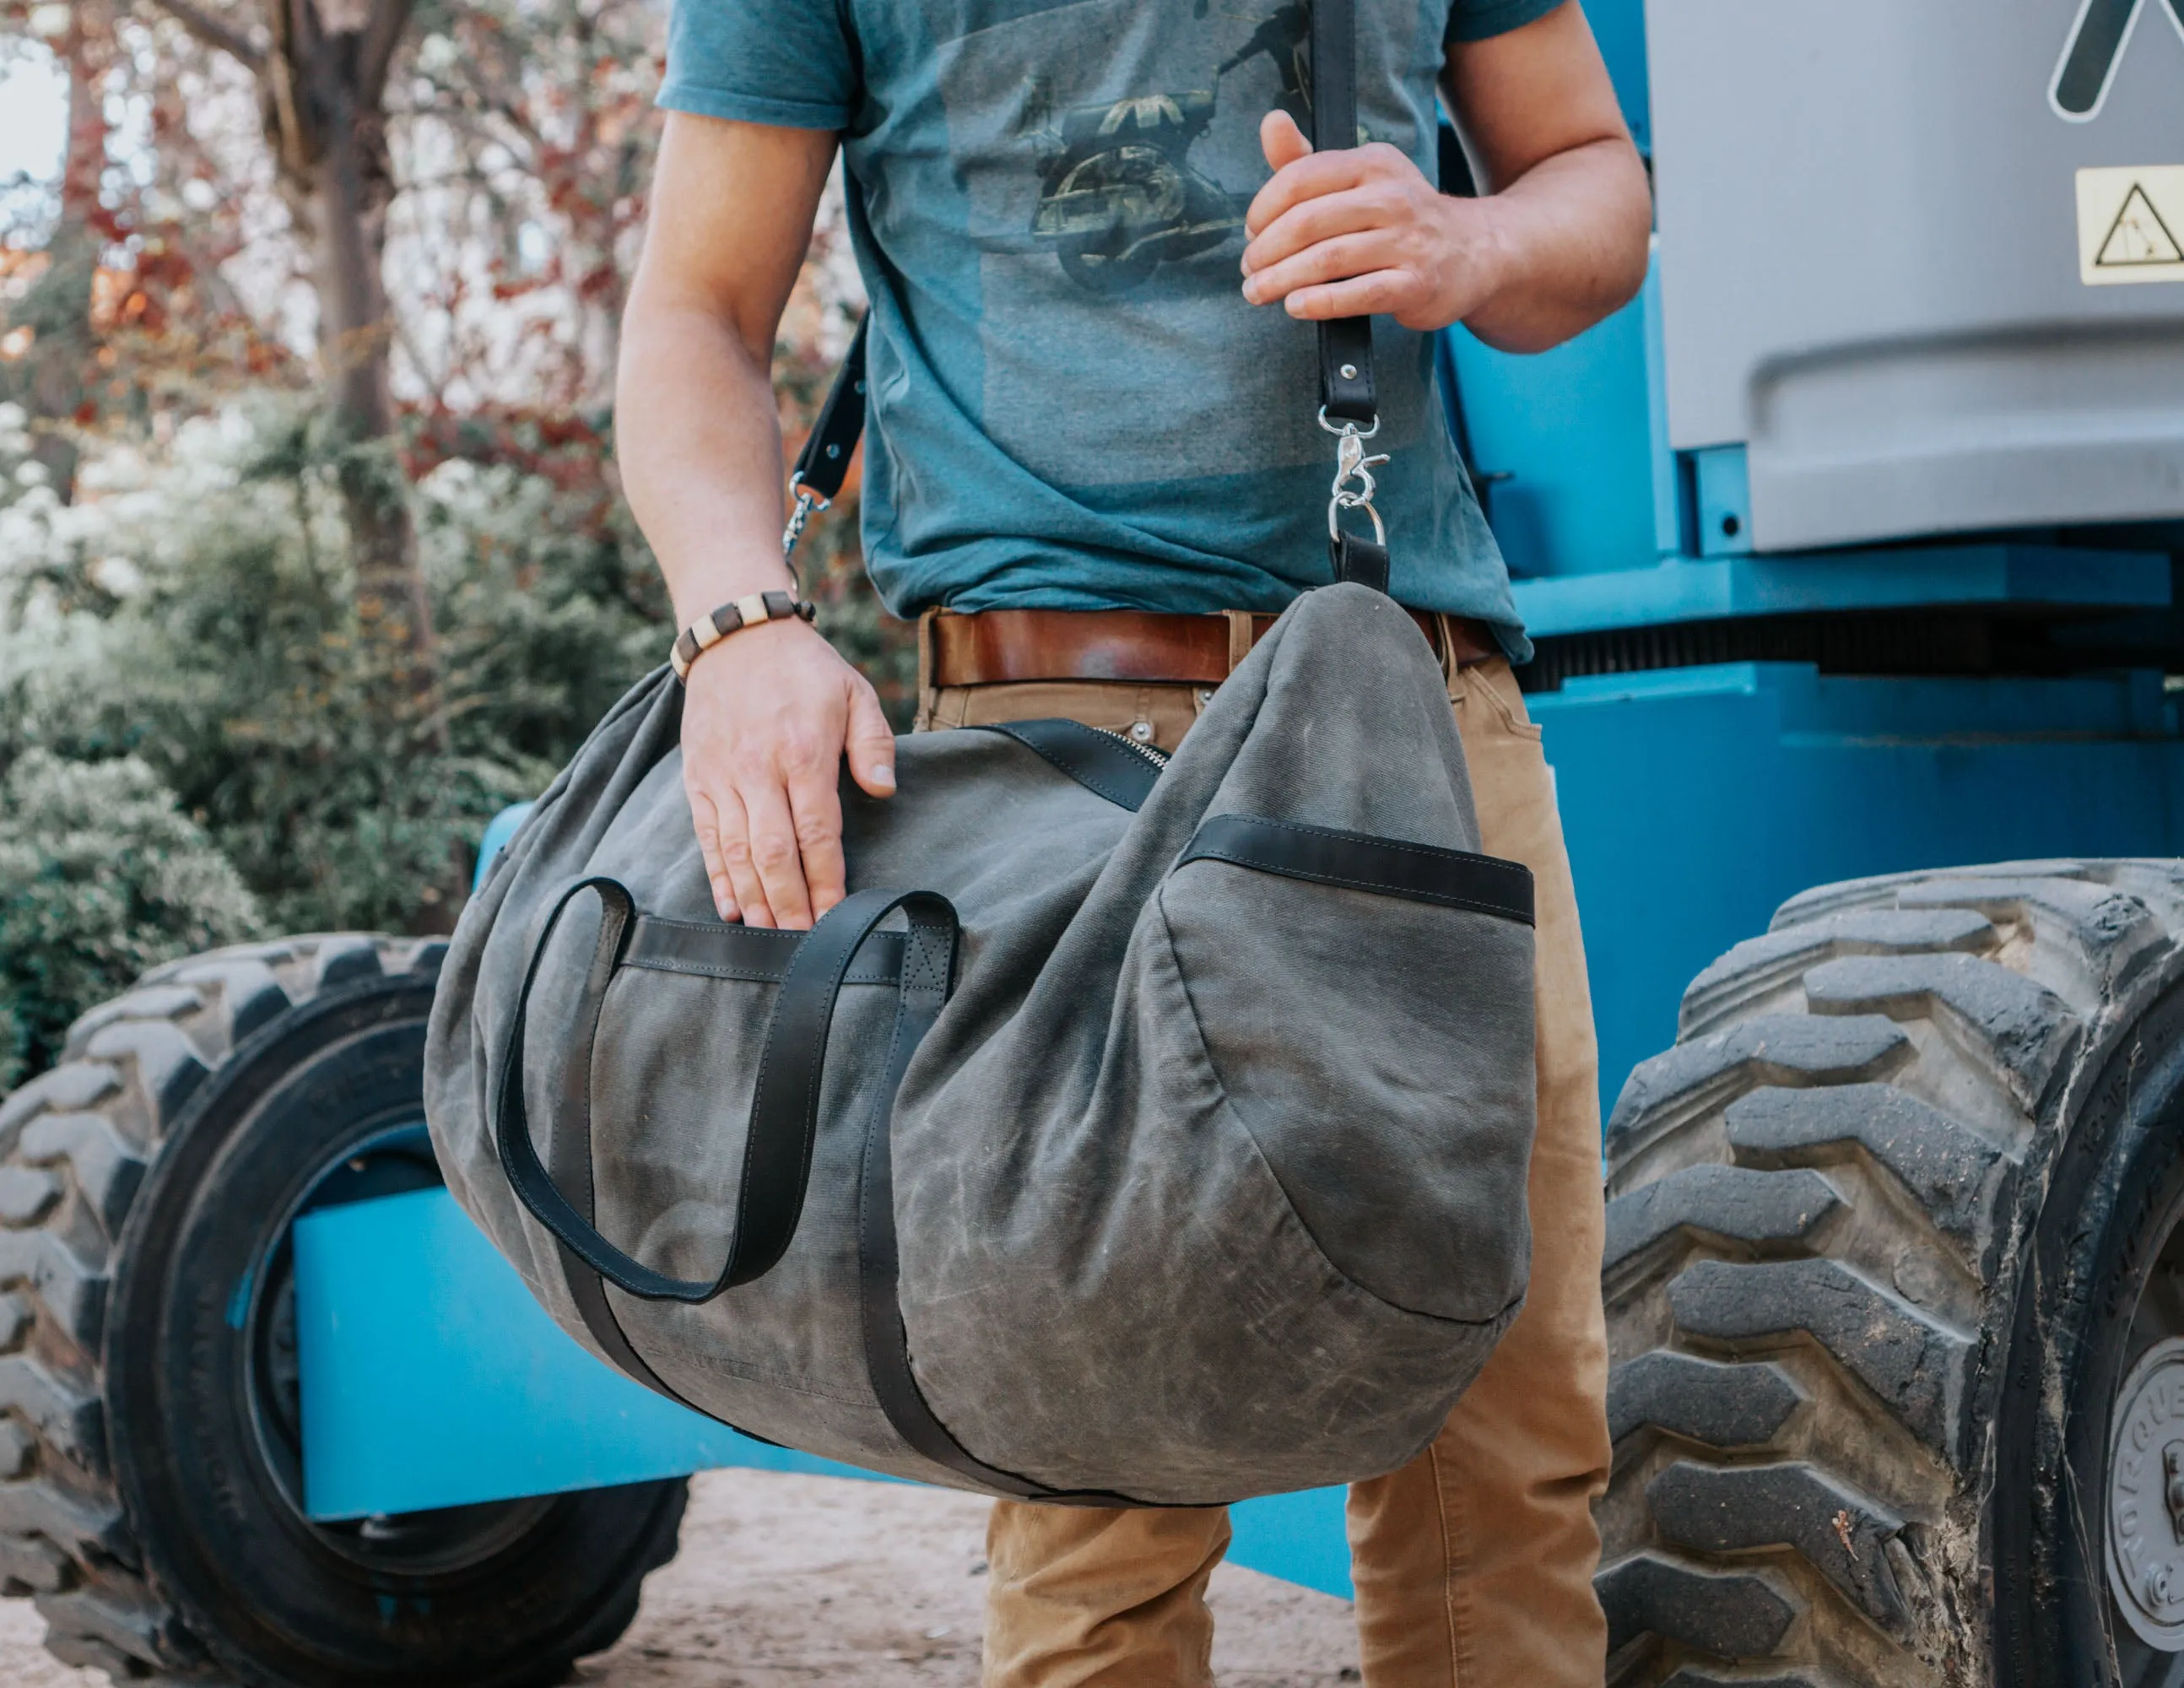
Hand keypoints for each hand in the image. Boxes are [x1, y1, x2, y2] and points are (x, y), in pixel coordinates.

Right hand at [679, 618, 895, 928]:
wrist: (736, 635)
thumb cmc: (805, 670)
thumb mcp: (855, 692)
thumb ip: (874, 744)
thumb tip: (884, 791)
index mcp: (804, 753)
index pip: (816, 833)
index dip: (826, 881)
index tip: (837, 915)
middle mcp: (759, 769)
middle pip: (774, 853)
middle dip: (790, 904)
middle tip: (804, 942)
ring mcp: (723, 777)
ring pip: (736, 852)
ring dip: (755, 899)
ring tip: (771, 935)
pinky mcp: (698, 778)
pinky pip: (706, 837)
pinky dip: (718, 876)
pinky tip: (731, 906)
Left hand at [1239, 110, 1507, 332]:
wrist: (1474, 251)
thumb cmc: (1399, 219)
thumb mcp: (1359, 180)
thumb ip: (1306, 161)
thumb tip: (1270, 122)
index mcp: (1373, 163)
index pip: (1300, 179)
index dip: (1263, 209)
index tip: (1250, 233)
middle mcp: (1393, 196)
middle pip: (1307, 222)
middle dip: (1266, 250)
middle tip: (1249, 271)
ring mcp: (1408, 241)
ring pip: (1327, 259)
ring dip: (1281, 279)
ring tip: (1258, 292)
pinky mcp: (1417, 284)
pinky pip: (1358, 294)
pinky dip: (1319, 303)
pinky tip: (1296, 306)